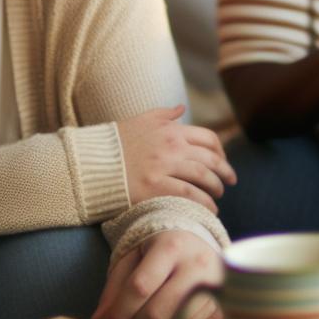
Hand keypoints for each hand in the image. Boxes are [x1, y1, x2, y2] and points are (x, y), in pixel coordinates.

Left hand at [92, 229, 223, 318]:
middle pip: (158, 311)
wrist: (197, 238)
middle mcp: (196, 262)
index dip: (119, 311)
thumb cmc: (158, 248)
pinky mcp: (221, 298)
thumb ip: (114, 287)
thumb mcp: (133, 256)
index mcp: (170, 245)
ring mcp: (213, 282)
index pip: (140, 286)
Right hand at [116, 106, 236, 212]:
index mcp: (170, 130)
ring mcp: (163, 167)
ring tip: (217, 197)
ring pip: (203, 177)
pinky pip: (189, 195)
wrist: (89, 163)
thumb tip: (181, 108)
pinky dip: (204, 203)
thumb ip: (163, 114)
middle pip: (210, 159)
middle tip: (230, 182)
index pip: (208, 138)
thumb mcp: (139, 120)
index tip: (223, 162)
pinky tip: (209, 209)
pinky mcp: (154, 187)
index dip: (220, 152)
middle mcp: (171, 146)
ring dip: (216, 188)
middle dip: (224, 172)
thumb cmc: (113, 144)